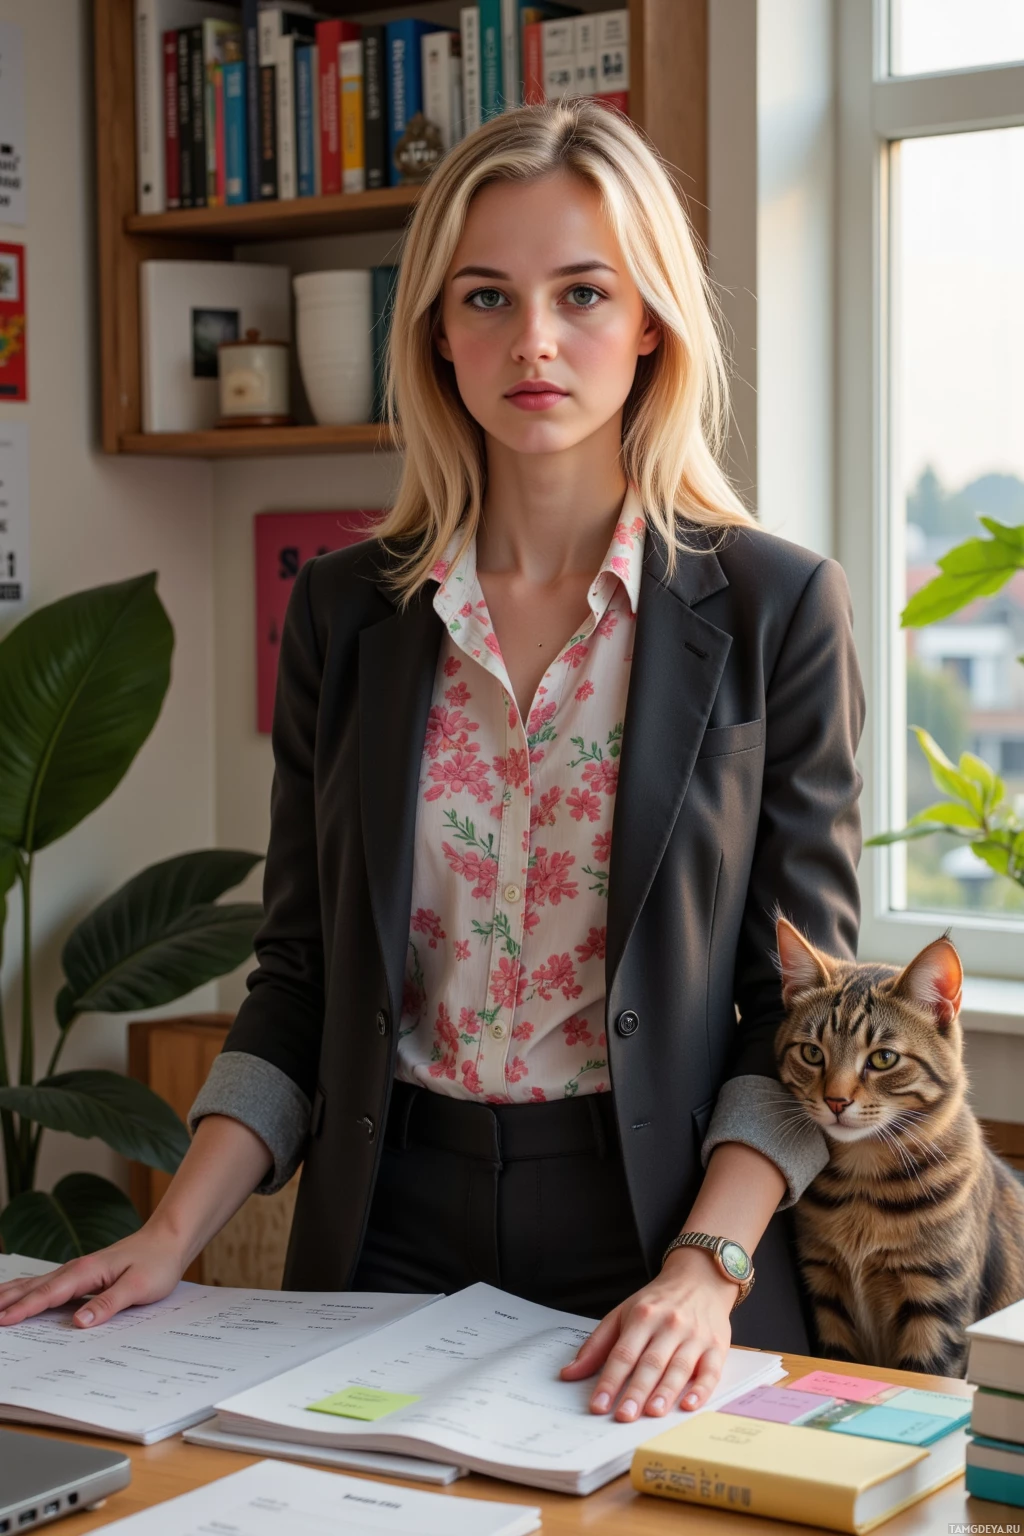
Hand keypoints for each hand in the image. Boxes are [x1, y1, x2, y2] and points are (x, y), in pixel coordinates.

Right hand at [0, 1221, 188, 1329]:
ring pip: (36, 1283)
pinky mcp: (82, 1275)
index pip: (49, 1294)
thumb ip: (108, 1304)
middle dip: (7, 1301)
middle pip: (33, 1287)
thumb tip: (79, 1322)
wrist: (169, 1240)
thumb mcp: (138, 1287)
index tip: (3, 1321)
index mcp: (86, 1271)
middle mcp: (76, 1268)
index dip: (24, 1309)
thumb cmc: (157, 1262)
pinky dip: (27, 1290)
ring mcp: (77, 1271)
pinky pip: (48, 1284)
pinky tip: (19, 1296)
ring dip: (12, 1294)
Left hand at [559, 1245, 735, 1420]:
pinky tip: (690, 1405)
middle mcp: (669, 1324)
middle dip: (636, 1391)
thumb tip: (569, 1373)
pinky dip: (701, 1389)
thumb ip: (597, 1345)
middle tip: (623, 1416)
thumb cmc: (658, 1302)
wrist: (700, 1278)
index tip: (598, 1405)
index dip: (610, 1380)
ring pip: (679, 1367)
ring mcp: (695, 1335)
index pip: (623, 1353)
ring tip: (652, 1413)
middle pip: (650, 1362)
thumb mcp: (623, 1313)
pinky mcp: (717, 1346)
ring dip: (666, 1392)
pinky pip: (711, 1371)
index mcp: (642, 1316)